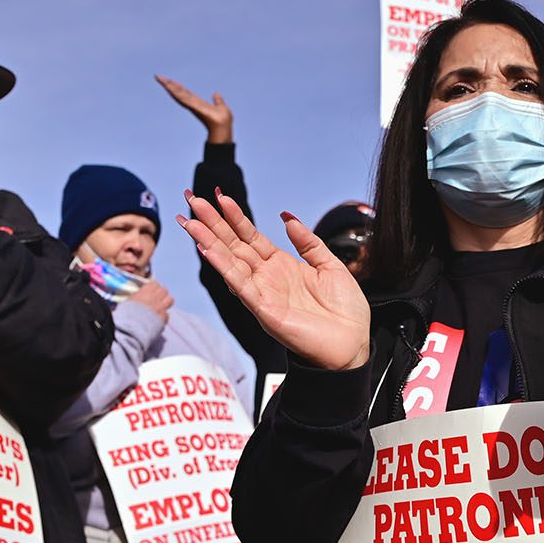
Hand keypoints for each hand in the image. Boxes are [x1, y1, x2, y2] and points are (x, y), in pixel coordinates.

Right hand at [130, 278, 173, 321]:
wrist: (131, 325)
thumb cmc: (127, 313)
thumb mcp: (130, 300)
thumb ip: (137, 295)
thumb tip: (140, 294)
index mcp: (145, 292)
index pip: (155, 284)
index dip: (154, 287)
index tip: (152, 290)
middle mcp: (154, 298)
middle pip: (164, 290)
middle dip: (162, 294)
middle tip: (157, 299)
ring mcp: (160, 307)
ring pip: (170, 299)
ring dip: (166, 302)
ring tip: (161, 307)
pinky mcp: (163, 317)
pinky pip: (167, 314)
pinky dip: (163, 316)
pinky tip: (158, 319)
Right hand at [157, 75, 233, 143]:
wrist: (224, 126)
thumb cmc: (223, 120)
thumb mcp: (220, 106)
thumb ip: (218, 100)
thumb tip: (216, 94)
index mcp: (197, 102)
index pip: (185, 92)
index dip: (177, 86)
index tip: (169, 80)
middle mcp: (192, 103)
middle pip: (178, 91)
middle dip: (168, 84)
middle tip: (158, 76)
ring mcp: (191, 105)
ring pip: (178, 93)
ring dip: (169, 86)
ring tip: (160, 79)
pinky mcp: (193, 106)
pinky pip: (182, 98)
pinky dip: (175, 92)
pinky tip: (168, 87)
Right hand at [179, 190, 370, 370]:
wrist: (353, 346)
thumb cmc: (345, 312)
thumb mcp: (331, 266)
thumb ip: (308, 243)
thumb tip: (287, 217)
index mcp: (282, 266)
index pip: (251, 237)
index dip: (235, 217)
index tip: (220, 197)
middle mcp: (268, 278)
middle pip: (234, 245)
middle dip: (213, 223)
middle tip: (192, 200)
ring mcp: (263, 294)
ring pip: (230, 263)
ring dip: (209, 242)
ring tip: (190, 223)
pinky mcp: (265, 311)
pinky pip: (241, 286)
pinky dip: (224, 268)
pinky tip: (208, 251)